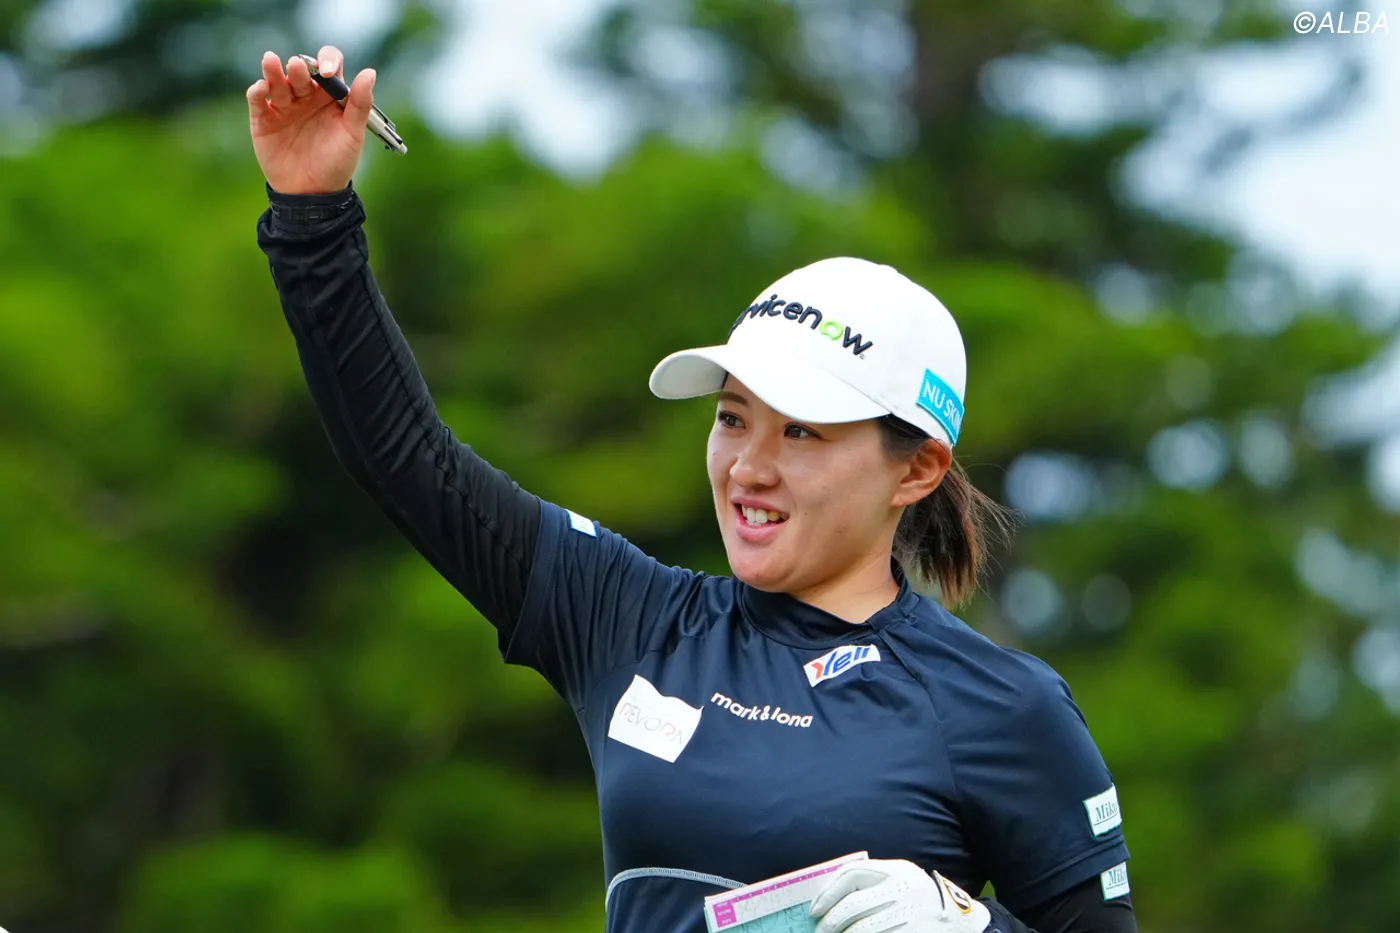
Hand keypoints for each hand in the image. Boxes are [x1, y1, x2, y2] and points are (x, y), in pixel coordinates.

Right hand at [246, 46, 376, 194]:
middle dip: (299, 67)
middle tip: (297, 68)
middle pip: (300, 70)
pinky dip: (257, 91)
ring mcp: (284, 105)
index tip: (328, 73)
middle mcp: (306, 95)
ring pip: (276, 80)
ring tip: (270, 61)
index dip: (328, 60)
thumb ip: (360, 104)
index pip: (329, 64)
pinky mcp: (264, 118)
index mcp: (330, 94)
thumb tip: (370, 72)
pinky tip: (261, 88)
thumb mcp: (353, 134)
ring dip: (273, 70)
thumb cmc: (337, 163)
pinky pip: (258, 100)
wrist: (312, 192)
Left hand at [810, 859, 990, 932]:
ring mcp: (911, 914)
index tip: (815, 910)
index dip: (827, 893)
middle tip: (820, 932)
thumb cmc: (917, 898)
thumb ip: (870, 883)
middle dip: (830, 922)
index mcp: (896, 870)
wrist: (959, 921)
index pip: (851, 874)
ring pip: (862, 929)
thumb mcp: (899, 880)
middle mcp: (903, 889)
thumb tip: (826, 900)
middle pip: (853, 906)